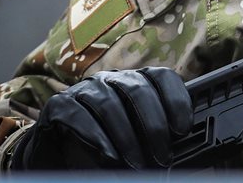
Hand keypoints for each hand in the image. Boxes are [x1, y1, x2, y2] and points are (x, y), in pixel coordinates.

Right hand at [12, 67, 191, 169]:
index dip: (176, 100)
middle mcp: (112, 79)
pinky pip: (78, 115)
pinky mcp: (59, 105)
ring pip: (109, 104)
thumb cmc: (107, 143)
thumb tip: (175, 152)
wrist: (58, 151)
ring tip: (138, 164)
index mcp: (136, 81)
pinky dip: (97, 137)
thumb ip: (155, 136)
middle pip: (138, 89)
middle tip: (163, 156)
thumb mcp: (136, 137)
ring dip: (127, 137)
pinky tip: (109, 156)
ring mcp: (84, 89)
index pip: (162, 77)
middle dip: (154, 125)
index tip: (183, 130)